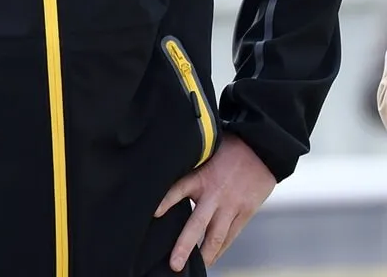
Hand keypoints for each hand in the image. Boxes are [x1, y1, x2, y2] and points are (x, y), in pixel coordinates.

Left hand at [155, 134, 275, 270]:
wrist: (261, 149)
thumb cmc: (227, 150)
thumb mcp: (202, 154)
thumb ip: (187, 169)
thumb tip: (164, 177)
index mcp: (201, 177)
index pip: (178, 190)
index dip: (165, 201)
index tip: (153, 214)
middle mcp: (215, 194)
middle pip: (197, 224)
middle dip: (184, 246)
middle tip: (174, 263)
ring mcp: (231, 206)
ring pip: (216, 236)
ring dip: (205, 254)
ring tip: (192, 267)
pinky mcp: (245, 212)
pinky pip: (231, 235)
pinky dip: (221, 248)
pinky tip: (212, 258)